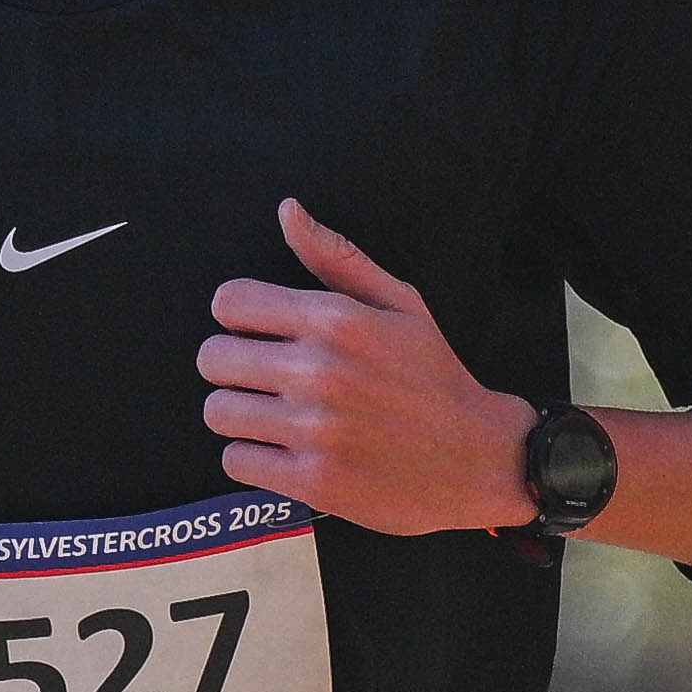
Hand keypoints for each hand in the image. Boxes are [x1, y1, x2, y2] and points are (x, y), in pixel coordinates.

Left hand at [199, 200, 537, 535]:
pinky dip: (254, 458)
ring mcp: (315, 429)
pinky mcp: (313, 480)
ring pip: (218, 412)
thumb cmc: (434, 377)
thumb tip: (287, 211)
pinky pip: (236, 460)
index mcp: (336, 319)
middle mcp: (320, 370)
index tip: (261, 335)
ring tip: (276, 417)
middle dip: (234, 367)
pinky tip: (286, 451)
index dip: (239, 318)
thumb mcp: (400, 304)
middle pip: (212, 359)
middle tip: (267, 380)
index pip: (229, 303)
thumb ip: (336, 257)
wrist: (479, 458)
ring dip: (240, 415)